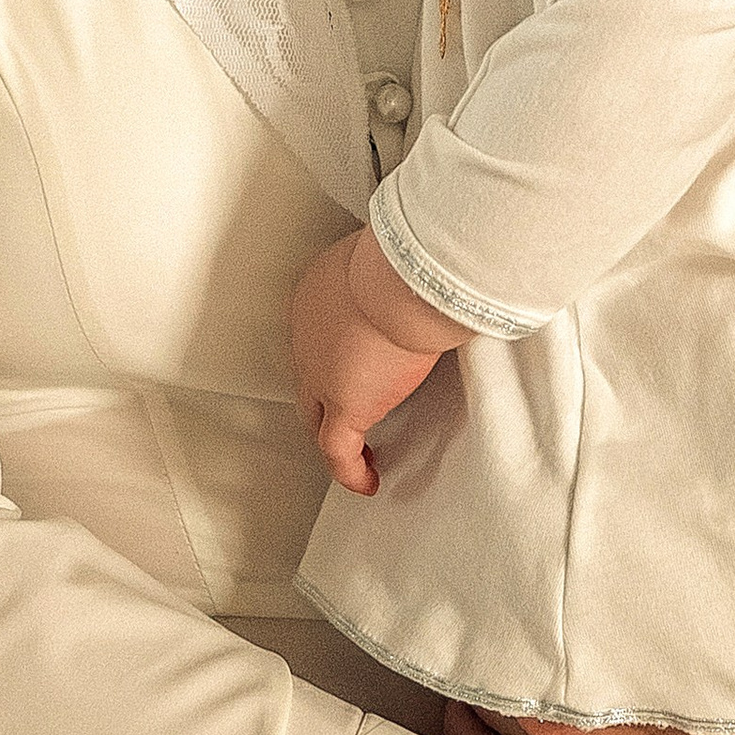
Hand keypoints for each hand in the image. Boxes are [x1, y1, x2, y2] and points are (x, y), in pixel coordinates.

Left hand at [287, 231, 446, 494]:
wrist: (403, 275)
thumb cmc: (407, 254)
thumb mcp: (393, 255)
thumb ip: (398, 272)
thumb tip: (428, 274)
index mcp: (317, 292)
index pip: (318, 330)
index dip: (334, 349)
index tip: (360, 354)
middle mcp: (306, 334)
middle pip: (309, 375)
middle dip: (325, 393)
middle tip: (352, 403)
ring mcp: (320, 373)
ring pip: (318, 414)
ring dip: (334, 431)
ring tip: (356, 449)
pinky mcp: (346, 406)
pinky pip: (339, 450)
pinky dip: (350, 469)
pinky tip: (367, 481)